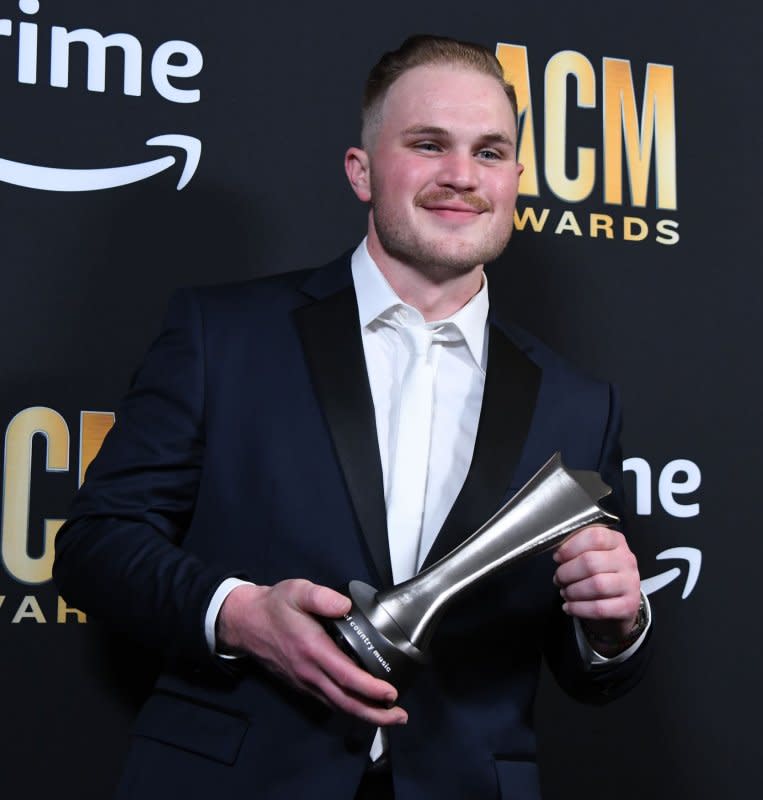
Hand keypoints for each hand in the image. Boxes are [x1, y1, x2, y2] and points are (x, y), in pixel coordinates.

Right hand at [216, 579, 407, 725]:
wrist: (245, 622)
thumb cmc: (274, 605)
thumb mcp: (297, 591)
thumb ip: (322, 597)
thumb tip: (345, 605)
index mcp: (313, 649)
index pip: (346, 676)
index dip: (370, 688)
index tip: (392, 694)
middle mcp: (309, 672)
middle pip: (345, 702)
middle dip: (375, 714)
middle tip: (400, 717)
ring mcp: (305, 682)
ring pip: (338, 705)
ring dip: (364, 714)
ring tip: (389, 715)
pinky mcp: (301, 684)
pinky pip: (328, 701)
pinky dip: (348, 707)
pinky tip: (362, 703)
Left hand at [553, 526, 641, 651]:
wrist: (620, 602)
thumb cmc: (601, 573)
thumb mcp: (592, 553)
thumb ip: (576, 548)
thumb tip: (558, 553)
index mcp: (616, 541)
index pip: (595, 536)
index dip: (570, 547)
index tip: (558, 557)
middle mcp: (626, 560)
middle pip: (591, 562)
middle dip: (567, 572)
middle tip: (559, 578)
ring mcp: (630, 583)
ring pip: (596, 585)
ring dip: (572, 591)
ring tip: (565, 592)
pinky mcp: (628, 606)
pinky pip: (599, 608)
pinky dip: (578, 608)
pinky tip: (569, 607)